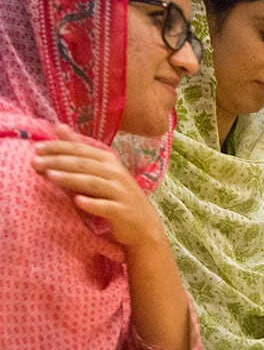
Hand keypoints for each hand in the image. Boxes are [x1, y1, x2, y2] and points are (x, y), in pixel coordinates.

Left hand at [32, 124, 159, 247]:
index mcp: (110, 161)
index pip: (81, 150)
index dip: (59, 147)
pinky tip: (78, 202)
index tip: (36, 147)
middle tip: (35, 162)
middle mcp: (116, 174)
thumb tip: (59, 126)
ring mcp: (121, 193)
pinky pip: (106, 206)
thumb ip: (79, 149)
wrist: (143, 223)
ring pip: (93, 183)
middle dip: (59, 161)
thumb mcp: (101, 169)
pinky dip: (93, 204)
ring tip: (49, 176)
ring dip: (71, 179)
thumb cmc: (117, 195)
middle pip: (85, 165)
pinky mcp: (123, 211)